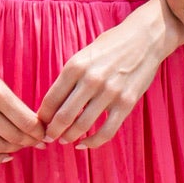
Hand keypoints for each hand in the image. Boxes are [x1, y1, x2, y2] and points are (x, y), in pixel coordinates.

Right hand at [0, 42, 44, 166]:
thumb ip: (10, 101)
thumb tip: (30, 121)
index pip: (29, 122)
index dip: (41, 132)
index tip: (45, 133)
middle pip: (18, 137)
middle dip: (32, 141)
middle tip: (36, 141)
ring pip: (1, 147)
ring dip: (15, 149)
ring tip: (20, 145)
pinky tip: (3, 157)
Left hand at [36, 0, 179, 147]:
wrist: (145, 38)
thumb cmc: (110, 46)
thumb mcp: (83, 55)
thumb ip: (69, 78)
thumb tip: (53, 105)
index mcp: (75, 66)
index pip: (50, 100)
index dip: (42, 117)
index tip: (39, 124)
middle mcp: (90, 80)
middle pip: (63, 116)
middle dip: (52, 131)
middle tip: (48, 137)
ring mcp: (110, 93)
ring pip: (82, 126)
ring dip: (69, 137)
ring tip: (65, 140)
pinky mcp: (127, 103)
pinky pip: (106, 131)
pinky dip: (93, 142)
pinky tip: (85, 144)